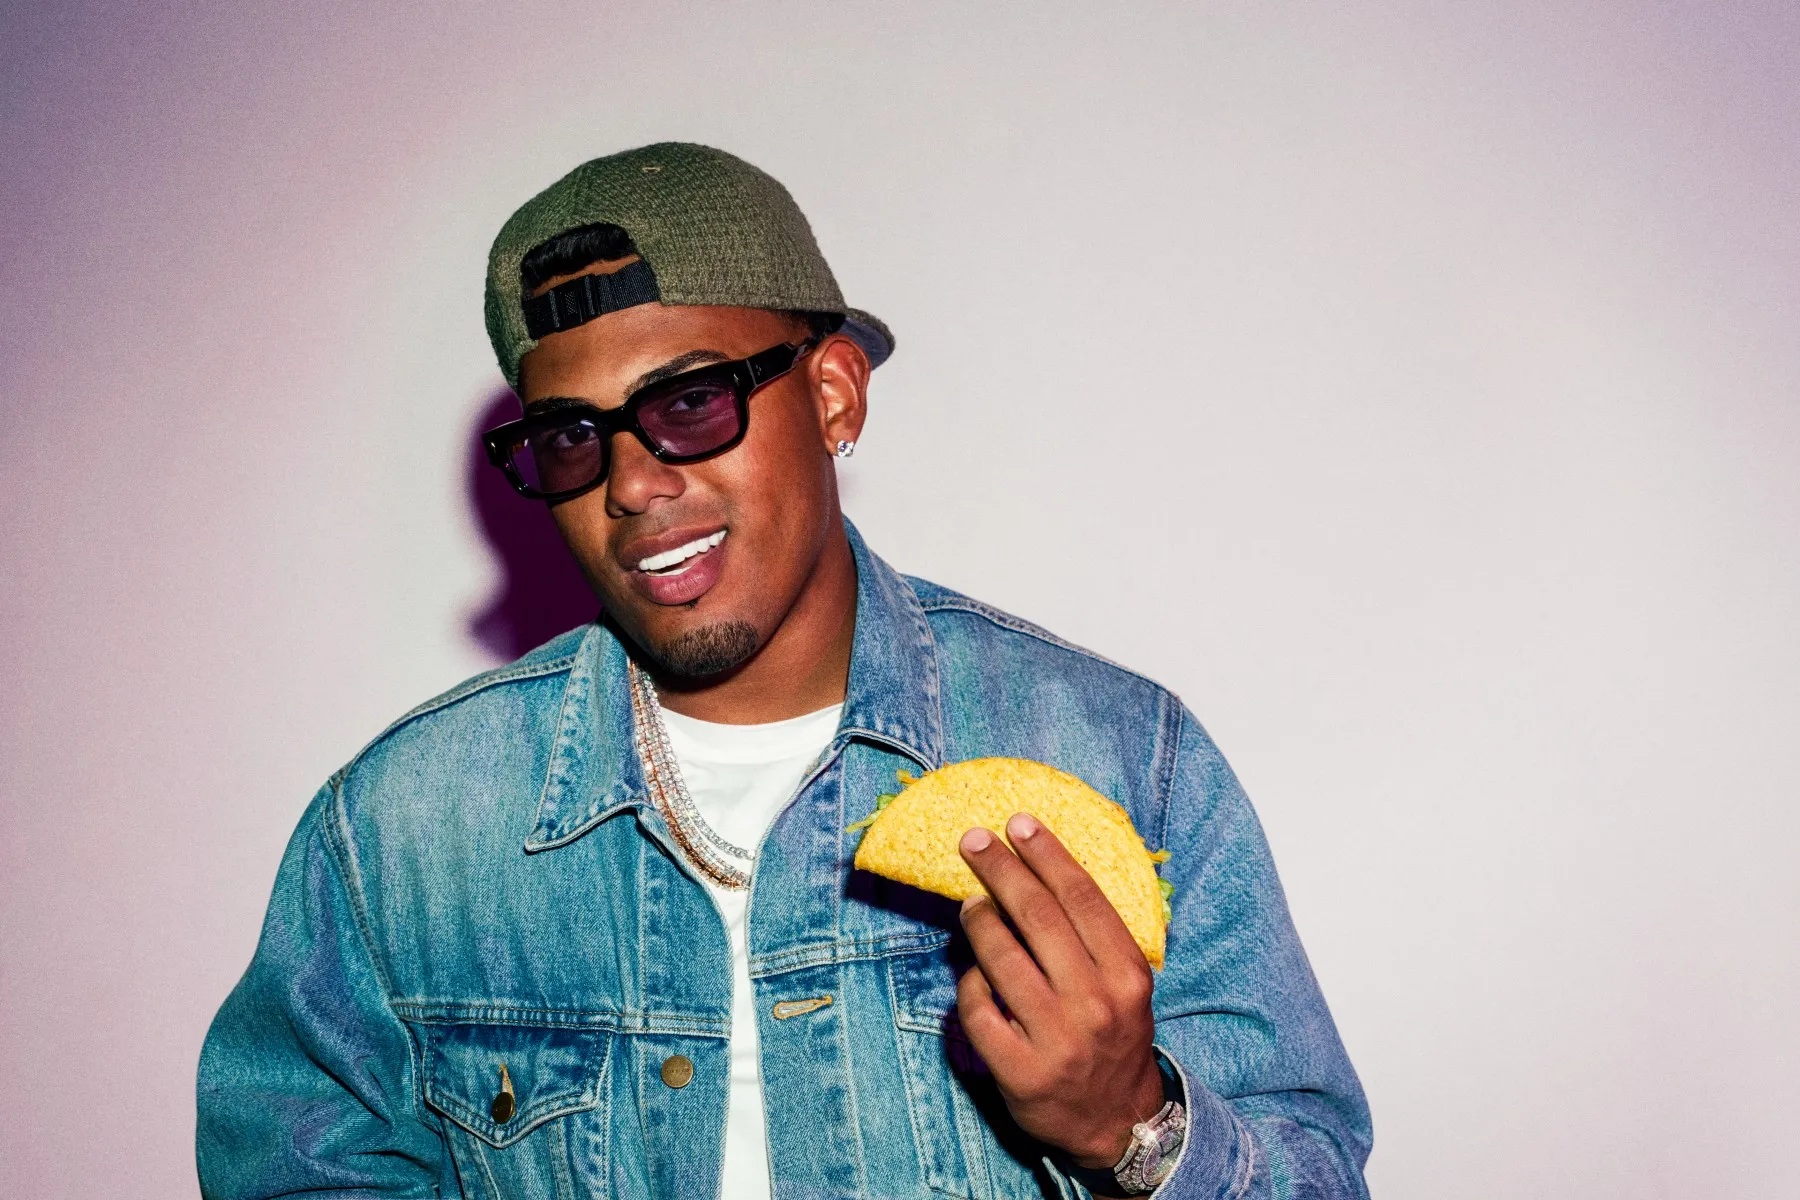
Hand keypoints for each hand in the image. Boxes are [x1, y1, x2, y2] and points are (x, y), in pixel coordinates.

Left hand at [955, 813, 1164, 1170]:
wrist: (1119, 1123)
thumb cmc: (1114, 1036)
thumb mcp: (1125, 986)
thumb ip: (1094, 939)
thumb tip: (1040, 872)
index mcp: (1126, 975)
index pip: (1082, 897)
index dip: (1047, 854)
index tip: (1019, 823)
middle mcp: (1094, 1003)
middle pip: (1037, 916)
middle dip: (1000, 869)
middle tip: (973, 841)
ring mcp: (1056, 1039)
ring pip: (1000, 957)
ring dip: (978, 919)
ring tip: (970, 903)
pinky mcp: (1019, 1072)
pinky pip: (978, 1009)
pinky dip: (971, 983)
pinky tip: (975, 974)